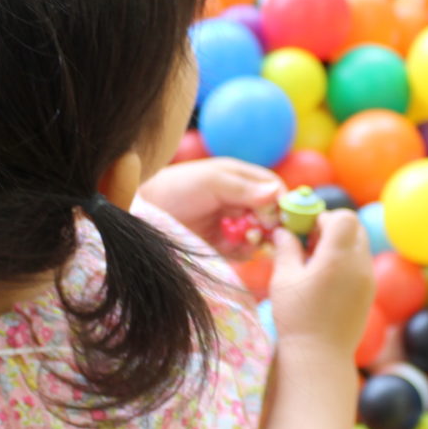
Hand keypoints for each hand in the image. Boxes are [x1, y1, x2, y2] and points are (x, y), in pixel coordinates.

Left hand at [138, 158, 282, 242]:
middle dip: (273, 223)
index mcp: (240, 178)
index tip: (282, 216)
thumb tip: (277, 192)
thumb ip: (244, 188)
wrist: (144, 214)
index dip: (282, 201)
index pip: (274, 188)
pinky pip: (245, 250)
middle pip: (272, 213)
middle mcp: (240, 200)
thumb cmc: (177, 188)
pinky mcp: (222, 245)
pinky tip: (238, 246)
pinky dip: (246, 250)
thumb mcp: (212, 182)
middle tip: (267, 231)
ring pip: (262, 233)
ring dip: (261, 238)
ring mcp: (232, 223)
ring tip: (250, 238)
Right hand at [268, 211, 373, 354]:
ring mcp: (369, 279)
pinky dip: (348, 260)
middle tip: (312, 242)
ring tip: (318, 262)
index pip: (343, 217)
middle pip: (356, 227)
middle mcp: (359, 264)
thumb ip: (286, 249)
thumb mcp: (283, 280)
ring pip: (361, 244)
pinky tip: (328, 278)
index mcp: (338, 257)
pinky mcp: (370, 292)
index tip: (307, 229)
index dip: (324, 217)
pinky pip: (363, 263)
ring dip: (342, 243)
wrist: (320, 356)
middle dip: (334, 227)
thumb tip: (283, 231)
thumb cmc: (296, 318)